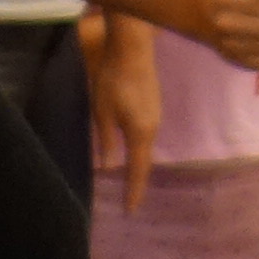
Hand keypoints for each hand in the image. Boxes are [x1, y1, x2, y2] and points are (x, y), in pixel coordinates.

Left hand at [90, 26, 162, 212]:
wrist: (132, 47)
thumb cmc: (113, 79)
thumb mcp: (102, 112)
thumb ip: (106, 141)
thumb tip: (109, 167)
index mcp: (141, 133)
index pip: (138, 170)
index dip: (134, 191)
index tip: (131, 211)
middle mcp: (153, 127)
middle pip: (145, 160)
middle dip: (137, 181)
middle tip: (131, 201)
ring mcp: (156, 115)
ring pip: (146, 145)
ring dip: (138, 163)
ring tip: (130, 179)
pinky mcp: (153, 104)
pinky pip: (146, 132)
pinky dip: (139, 146)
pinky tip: (132, 149)